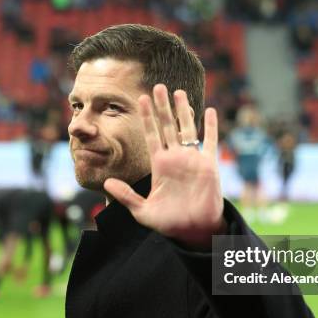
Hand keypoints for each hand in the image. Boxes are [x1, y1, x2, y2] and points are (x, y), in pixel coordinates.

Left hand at [104, 84, 224, 249]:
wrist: (194, 231)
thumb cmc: (169, 223)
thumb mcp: (143, 211)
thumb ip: (126, 196)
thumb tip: (107, 182)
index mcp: (159, 165)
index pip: (151, 135)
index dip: (146, 117)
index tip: (140, 99)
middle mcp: (175, 158)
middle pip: (167, 126)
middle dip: (162, 107)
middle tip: (157, 86)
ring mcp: (192, 160)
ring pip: (187, 128)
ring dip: (182, 110)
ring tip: (177, 92)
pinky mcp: (208, 165)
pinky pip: (210, 141)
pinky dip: (211, 126)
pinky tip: (210, 111)